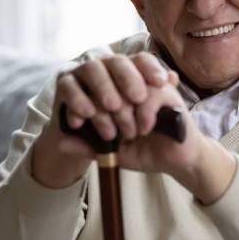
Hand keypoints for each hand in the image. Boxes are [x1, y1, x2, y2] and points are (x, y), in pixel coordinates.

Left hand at [32, 51, 236, 203]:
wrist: (177, 159)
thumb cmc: (145, 151)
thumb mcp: (112, 152)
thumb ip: (90, 147)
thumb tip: (61, 143)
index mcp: (112, 93)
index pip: (88, 84)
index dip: (80, 101)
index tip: (79, 123)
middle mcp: (129, 84)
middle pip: (106, 79)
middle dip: (104, 109)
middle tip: (111, 133)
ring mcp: (149, 84)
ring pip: (127, 84)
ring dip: (125, 112)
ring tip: (130, 132)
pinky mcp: (169, 91)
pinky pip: (151, 93)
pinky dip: (144, 113)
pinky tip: (145, 128)